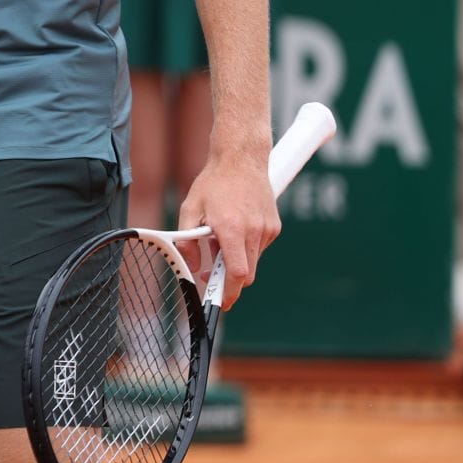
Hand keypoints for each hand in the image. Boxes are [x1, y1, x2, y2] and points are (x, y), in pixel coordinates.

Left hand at [177, 148, 280, 310]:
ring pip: (253, 262)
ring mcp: (268, 229)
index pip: (237, 273)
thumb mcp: (190, 209)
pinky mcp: (275, 227)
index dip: (230, 292)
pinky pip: (259, 248)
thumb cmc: (213, 183)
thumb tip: (193, 267)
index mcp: (232, 228)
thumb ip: (188, 241)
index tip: (221, 303)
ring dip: (237, 260)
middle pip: (247, 274)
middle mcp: (254, 231)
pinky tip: (235, 228)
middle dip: (230, 280)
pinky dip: (246, 247)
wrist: (242, 159)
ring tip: (220, 238)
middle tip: (211, 275)